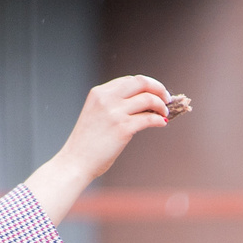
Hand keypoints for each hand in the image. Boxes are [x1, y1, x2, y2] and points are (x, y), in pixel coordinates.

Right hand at [25, 76, 175, 223]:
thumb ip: (113, 105)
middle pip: (141, 82)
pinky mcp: (122, 128)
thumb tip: (142, 104)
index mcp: (99, 93)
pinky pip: (148, 118)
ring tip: (164, 113)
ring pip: (148, 99)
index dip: (146, 85)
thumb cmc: (87, 143)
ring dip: (161, 105)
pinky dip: (158, 120)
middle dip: (158, 88)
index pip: (129, 80)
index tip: (155, 93)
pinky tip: (162, 123)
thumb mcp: (96, 114)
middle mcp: (107, 98)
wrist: (75, 162)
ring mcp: (115, 113)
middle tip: (167, 98)